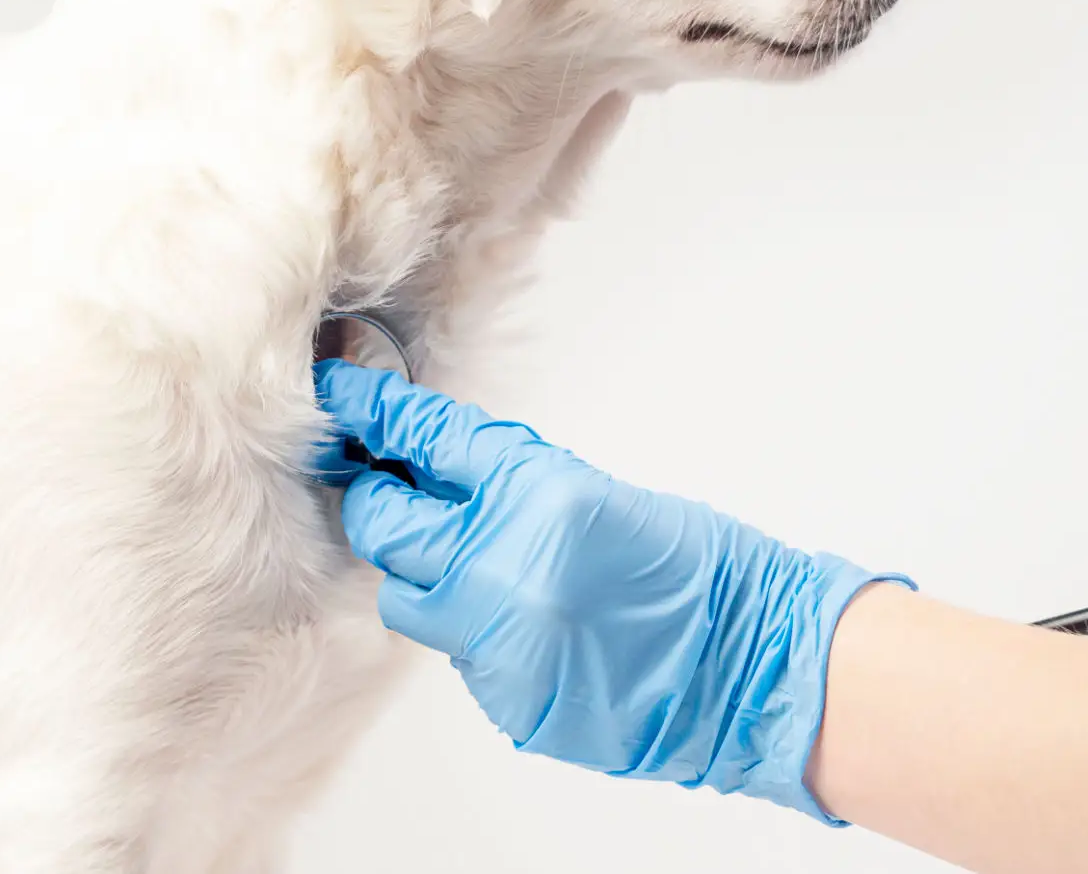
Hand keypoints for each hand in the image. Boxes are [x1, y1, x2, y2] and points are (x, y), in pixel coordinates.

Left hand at [312, 360, 909, 818]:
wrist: (748, 665)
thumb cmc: (692, 571)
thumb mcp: (592, 492)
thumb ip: (504, 483)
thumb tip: (427, 466)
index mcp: (534, 496)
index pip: (424, 440)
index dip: (373, 413)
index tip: (339, 393)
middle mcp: (501, 568)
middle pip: (385, 524)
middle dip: (380, 501)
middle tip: (386, 487)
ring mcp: (495, 640)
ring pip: (407, 599)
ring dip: (427, 577)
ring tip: (482, 571)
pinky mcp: (503, 696)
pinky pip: (456, 655)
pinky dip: (476, 634)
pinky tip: (528, 627)